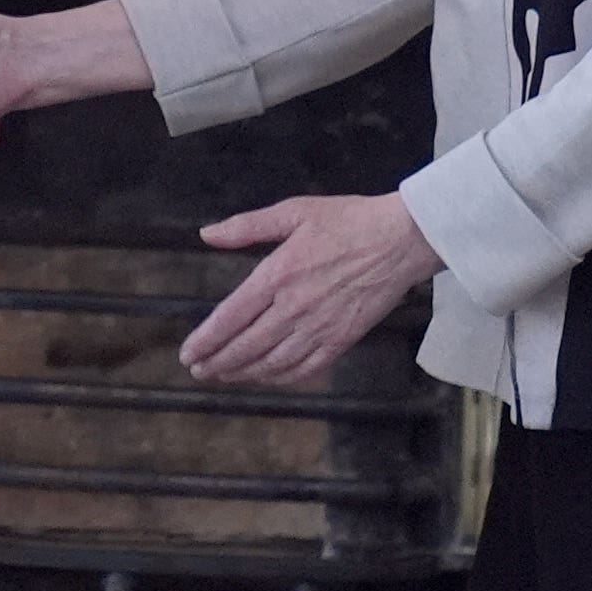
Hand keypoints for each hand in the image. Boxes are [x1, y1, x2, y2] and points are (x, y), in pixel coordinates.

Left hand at [181, 193, 443, 389]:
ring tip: (224, 376)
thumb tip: (207, 234)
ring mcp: (319, 328)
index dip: (206, 340)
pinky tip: (267, 377)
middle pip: (246, 347)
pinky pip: (305, 369)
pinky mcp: (342, 340)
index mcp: (277, 275)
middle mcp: (294, 308)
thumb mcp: (294, 212)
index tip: (188, 354)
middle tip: (199, 370)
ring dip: (243, 374)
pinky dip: (281, 378)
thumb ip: (246, 226)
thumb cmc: (349, 220)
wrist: (402, 239)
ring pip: (272, 363)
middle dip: (217, 363)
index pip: (231, 318)